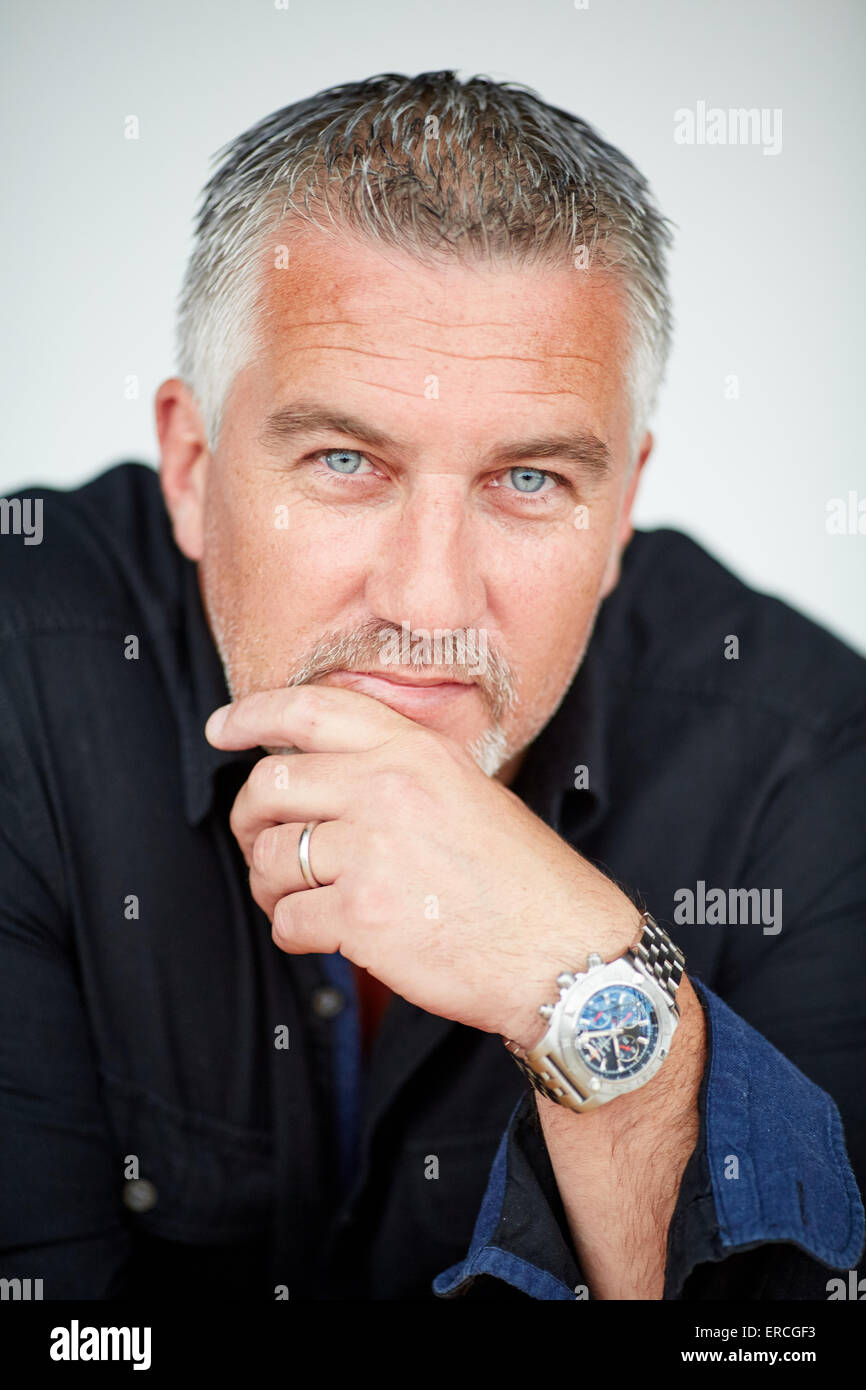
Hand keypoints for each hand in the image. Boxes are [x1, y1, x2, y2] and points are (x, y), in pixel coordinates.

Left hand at [205, 685, 641, 1046]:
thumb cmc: (521, 881)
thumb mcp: (466, 792)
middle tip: (261, 842)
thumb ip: (396, 772)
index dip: (251, 715)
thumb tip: (317, 777)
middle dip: (251, 819)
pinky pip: (288, 919)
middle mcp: (387, 787)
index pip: (311, 708)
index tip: (221, 730)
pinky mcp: (361, 915)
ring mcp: (371, 850)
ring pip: (273, 856)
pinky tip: (324, 937)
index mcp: (415, 749)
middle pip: (271, 785)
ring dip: (272, 884)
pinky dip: (295, 933)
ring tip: (302, 900)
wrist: (562, 951)